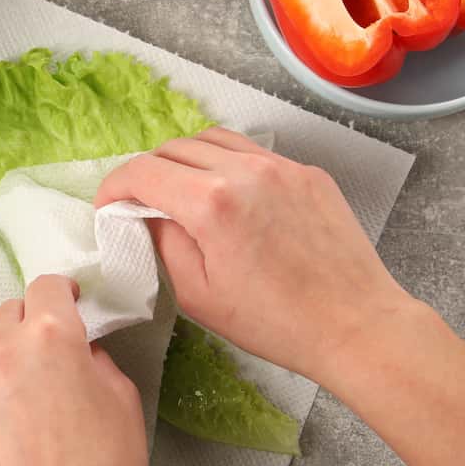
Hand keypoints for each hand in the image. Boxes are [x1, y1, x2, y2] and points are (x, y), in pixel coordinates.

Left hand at [0, 275, 158, 465]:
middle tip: (44, 351)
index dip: (58, 291)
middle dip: (27, 323)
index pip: (44, 287)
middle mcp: (2, 351)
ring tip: (18, 391)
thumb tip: (77, 352)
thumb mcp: (122, 397)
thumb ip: (94, 359)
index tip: (65, 300)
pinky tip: (4, 435)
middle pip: (6, 314)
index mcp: (51, 335)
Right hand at [95, 127, 411, 380]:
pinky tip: (230, 199)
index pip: (142, 171)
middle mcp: (245, 171)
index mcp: (211, 203)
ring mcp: (281, 166)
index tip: (109, 206)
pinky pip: (253, 153)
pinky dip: (228, 166)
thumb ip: (163, 243)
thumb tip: (146, 215)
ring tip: (183, 194)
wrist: (355, 325)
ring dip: (186, 161)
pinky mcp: (307, 173)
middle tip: (142, 204)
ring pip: (213, 140)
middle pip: (173, 148)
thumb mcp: (198, 294)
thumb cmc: (277, 322)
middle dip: (148, 173)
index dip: (114, 187)